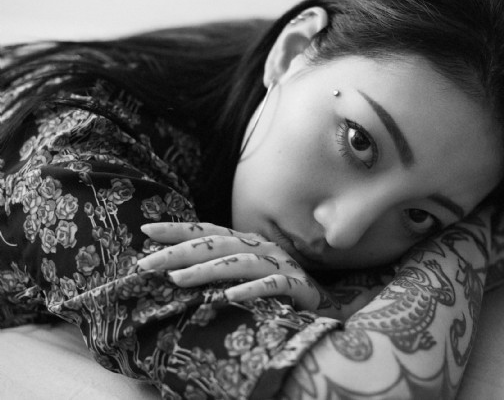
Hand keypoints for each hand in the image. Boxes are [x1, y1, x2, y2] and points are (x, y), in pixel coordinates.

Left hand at [136, 222, 348, 318]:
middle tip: (148, 262)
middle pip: (218, 244)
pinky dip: (251, 291)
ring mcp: (282, 266)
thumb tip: (178, 268)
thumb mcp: (249, 272)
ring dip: (207, 271)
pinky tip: (229, 297)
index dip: (179, 230)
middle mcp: (263, 249)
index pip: (209, 231)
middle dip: (180, 252)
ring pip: (239, 264)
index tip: (146, 229)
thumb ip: (223, 266)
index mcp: (248, 243)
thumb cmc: (282, 287)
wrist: (329, 302)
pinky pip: (273, 287)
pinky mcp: (298, 287)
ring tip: (178, 280)